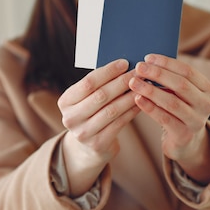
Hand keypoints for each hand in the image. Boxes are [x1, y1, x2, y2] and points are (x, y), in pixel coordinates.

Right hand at [57, 59, 138, 194]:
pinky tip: (141, 101)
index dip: (108, 71)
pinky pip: (120, 123)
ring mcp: (83, 133)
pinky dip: (132, 111)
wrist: (88, 146)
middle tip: (139, 73)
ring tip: (144, 86)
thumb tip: (124, 65)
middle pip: (101, 95)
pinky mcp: (98, 144)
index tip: (125, 63)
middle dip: (122, 82)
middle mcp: (70, 118)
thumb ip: (99, 85)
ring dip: (130, 96)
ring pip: (112, 110)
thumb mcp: (86, 99)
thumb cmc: (92, 113)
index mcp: (65, 102)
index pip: (88, 82)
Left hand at [129, 54, 209, 183]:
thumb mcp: (180, 93)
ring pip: (172, 102)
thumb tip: (147, 62)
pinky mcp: (184, 135)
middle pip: (181, 85)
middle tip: (139, 68)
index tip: (148, 57)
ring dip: (150, 90)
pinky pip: (165, 119)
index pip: (187, 71)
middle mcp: (206, 104)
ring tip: (133, 82)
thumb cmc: (178, 109)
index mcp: (207, 88)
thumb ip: (170, 79)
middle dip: (158, 74)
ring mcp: (197, 121)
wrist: (185, 141)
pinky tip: (137, 99)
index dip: (167, 63)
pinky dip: (150, 108)